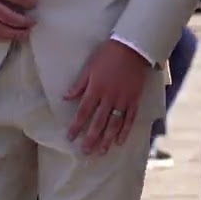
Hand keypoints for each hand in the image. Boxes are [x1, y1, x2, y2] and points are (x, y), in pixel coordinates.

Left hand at [64, 40, 149, 154]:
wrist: (133, 47)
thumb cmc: (108, 55)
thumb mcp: (90, 67)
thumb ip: (79, 85)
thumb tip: (65, 97)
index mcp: (96, 88)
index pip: (84, 111)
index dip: (76, 125)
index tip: (70, 137)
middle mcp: (109, 97)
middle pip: (99, 121)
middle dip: (91, 138)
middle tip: (86, 151)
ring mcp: (123, 100)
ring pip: (114, 123)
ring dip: (107, 138)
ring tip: (102, 151)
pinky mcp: (134, 99)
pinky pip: (130, 118)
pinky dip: (125, 131)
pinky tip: (119, 141)